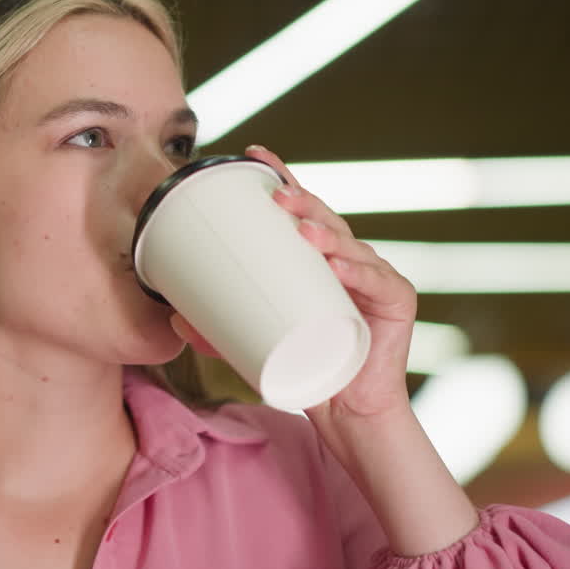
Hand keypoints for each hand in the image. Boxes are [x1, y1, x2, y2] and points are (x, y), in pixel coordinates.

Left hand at [169, 145, 417, 419]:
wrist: (347, 415)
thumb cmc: (306, 369)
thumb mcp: (254, 345)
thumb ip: (217, 332)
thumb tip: (173, 320)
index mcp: (319, 260)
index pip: (301, 210)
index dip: (282, 176)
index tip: (254, 153)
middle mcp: (349, 260)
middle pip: (325, 219)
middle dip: (300, 200)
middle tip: (274, 194)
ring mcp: (375, 279)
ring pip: (351, 245)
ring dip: (327, 233)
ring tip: (301, 230)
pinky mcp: (396, 305)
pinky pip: (379, 283)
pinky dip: (359, 272)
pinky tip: (338, 266)